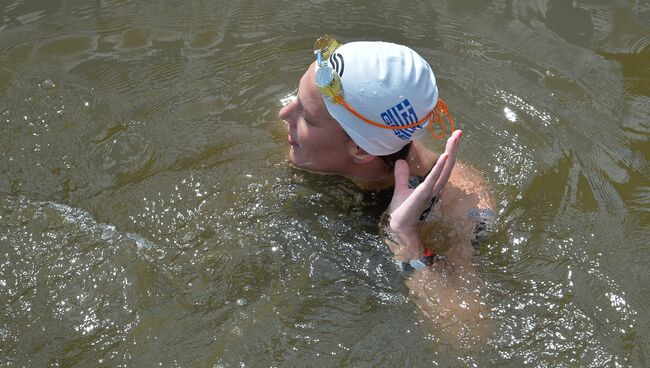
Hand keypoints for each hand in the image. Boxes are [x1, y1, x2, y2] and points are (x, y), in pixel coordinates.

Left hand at [388, 130, 462, 251]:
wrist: (398, 226)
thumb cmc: (402, 210)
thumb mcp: (401, 188)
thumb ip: (402, 176)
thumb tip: (400, 161)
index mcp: (431, 185)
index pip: (443, 166)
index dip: (450, 151)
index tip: (454, 137)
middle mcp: (435, 187)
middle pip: (447, 165)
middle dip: (454, 148)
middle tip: (459, 132)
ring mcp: (430, 191)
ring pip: (444, 170)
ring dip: (450, 154)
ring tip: (454, 139)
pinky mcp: (423, 195)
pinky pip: (432, 180)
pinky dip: (439, 168)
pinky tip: (445, 157)